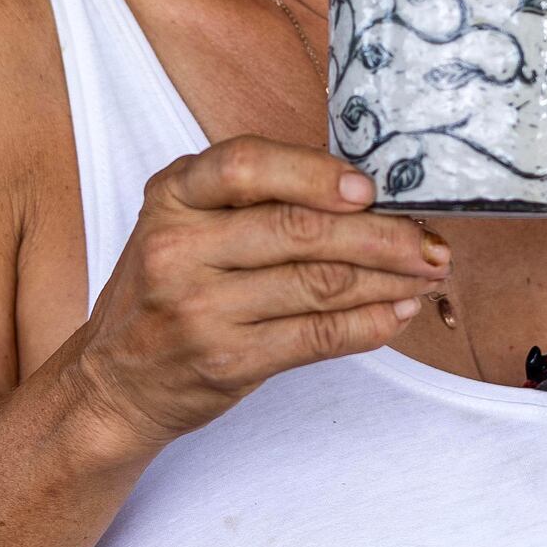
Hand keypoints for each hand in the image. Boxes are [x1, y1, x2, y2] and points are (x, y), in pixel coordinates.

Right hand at [66, 136, 450, 449]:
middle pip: (298, 230)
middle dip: (381, 235)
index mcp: (172, 197)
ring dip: (388, 279)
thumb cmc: (166, 291)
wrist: (115, 381)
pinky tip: (398, 312)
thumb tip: (364, 194)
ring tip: (427, 273)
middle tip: (432, 241)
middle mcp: (178, 249)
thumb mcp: (183, 224)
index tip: (369, 188)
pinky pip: (317, 338)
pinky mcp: (227, 362)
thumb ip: (252, 200)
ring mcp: (200, 310)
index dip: (314, 173)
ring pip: (318, 284)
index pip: (245, 165)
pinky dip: (369, 324)